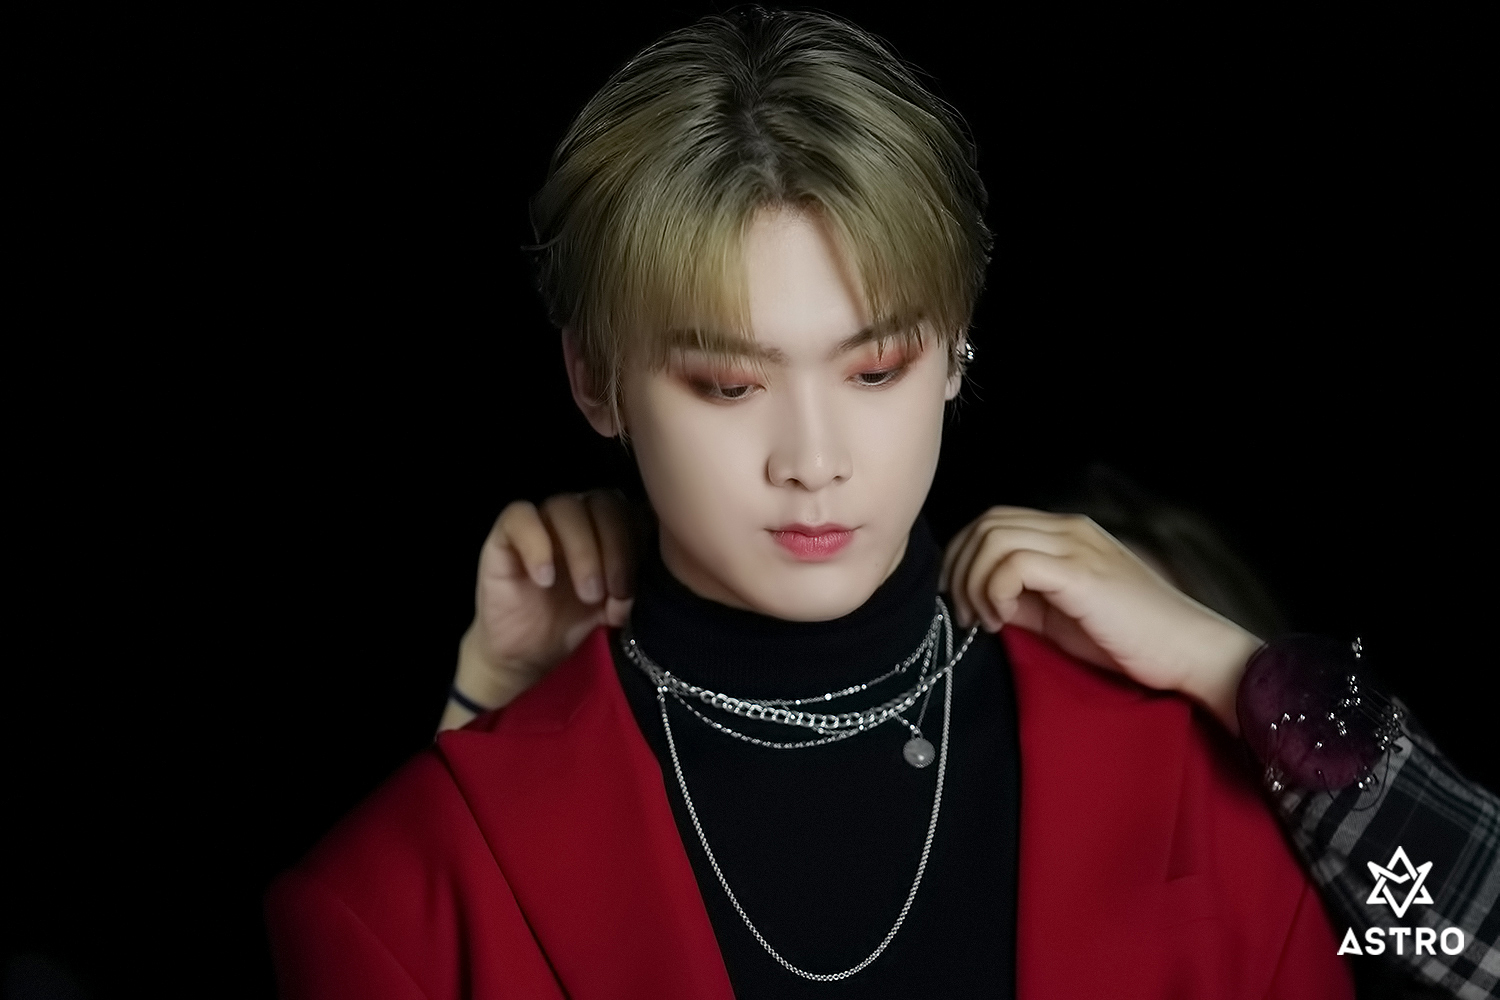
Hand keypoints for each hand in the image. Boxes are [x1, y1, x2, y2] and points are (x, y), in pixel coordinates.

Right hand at [440, 490, 637, 730]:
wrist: (527, 654)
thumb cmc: (576, 623)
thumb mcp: (616, 606)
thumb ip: (638, 583)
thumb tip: (663, 578)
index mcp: (610, 527)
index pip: (632, 509)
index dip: (639, 544)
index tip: (636, 590)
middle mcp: (579, 516)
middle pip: (604, 502)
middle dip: (616, 547)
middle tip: (615, 592)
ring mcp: (542, 521)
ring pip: (566, 506)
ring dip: (583, 550)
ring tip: (588, 594)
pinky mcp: (505, 535)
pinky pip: (520, 516)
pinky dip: (536, 544)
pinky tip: (545, 578)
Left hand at [940, 507, 1261, 734]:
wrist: (1187, 651)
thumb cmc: (1129, 639)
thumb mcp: (1060, 616)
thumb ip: (1021, 599)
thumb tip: (977, 601)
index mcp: (1065, 533)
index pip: (993, 521)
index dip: (963, 557)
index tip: (960, 602)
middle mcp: (1069, 529)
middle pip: (986, 523)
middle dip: (959, 569)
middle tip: (964, 614)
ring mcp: (1076, 546)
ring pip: (992, 537)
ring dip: (974, 582)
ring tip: (986, 620)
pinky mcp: (1081, 573)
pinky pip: (1013, 563)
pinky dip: (994, 590)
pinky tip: (1003, 620)